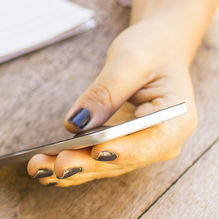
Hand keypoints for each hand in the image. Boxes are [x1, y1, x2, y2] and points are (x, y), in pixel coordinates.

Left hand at [27, 19, 198, 185]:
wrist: (158, 49)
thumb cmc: (151, 49)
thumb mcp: (131, 61)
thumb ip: (106, 92)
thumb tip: (76, 124)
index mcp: (178, 119)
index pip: (154, 142)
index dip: (126, 150)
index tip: (98, 151)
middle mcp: (163, 142)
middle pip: (123, 159)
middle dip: (88, 163)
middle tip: (57, 164)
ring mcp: (141, 148)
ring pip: (105, 165)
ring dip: (72, 169)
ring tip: (39, 168)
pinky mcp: (121, 147)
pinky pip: (96, 160)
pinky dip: (72, 163)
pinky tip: (44, 168)